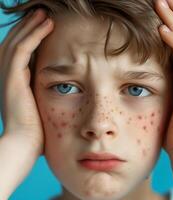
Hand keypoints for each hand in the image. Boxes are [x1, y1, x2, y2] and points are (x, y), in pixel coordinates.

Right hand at [0, 9, 53, 154]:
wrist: (24, 145)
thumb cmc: (38, 132)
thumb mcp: (43, 107)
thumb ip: (48, 94)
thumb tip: (66, 88)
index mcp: (15, 82)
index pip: (20, 53)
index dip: (31, 37)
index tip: (46, 26)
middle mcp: (8, 77)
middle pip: (15, 43)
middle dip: (28, 27)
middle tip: (42, 13)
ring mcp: (8, 77)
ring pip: (17, 42)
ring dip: (31, 26)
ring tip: (44, 13)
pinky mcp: (13, 79)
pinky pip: (22, 50)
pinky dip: (34, 35)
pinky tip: (46, 24)